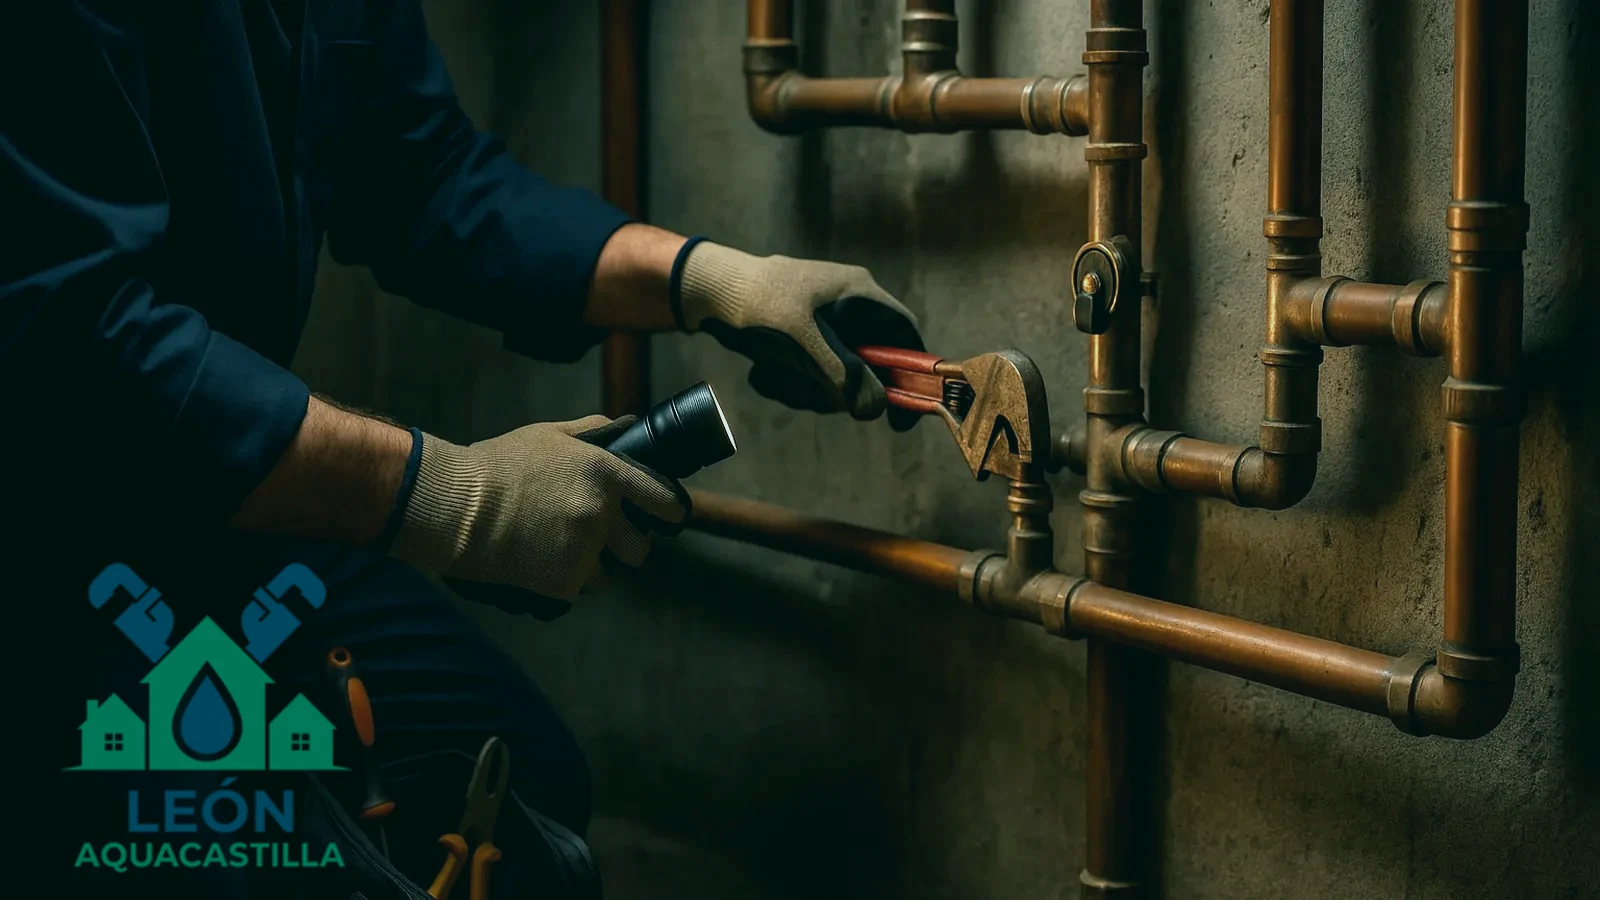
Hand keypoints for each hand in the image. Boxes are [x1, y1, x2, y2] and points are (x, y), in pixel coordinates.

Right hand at [390, 415, 688, 603]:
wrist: (455, 506)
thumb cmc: (498, 465)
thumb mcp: (548, 435)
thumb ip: (594, 431)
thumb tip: (628, 425)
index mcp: (606, 473)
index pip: (662, 498)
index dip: (670, 511)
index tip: (671, 517)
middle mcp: (603, 512)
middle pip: (641, 548)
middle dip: (625, 547)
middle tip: (599, 540)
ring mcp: (585, 549)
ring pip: (610, 573)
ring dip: (593, 567)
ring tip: (559, 551)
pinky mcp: (564, 581)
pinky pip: (580, 589)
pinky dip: (565, 581)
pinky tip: (540, 563)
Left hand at [674, 241, 924, 429]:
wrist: (709, 290)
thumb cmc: (758, 301)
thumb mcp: (801, 338)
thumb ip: (839, 372)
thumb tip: (874, 409)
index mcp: (858, 291)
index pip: (903, 329)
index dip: (910, 366)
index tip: (906, 403)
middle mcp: (849, 304)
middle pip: (870, 359)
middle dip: (844, 386)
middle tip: (818, 398)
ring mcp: (827, 321)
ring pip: (839, 370)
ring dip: (813, 387)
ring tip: (779, 381)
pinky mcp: (806, 336)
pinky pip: (815, 369)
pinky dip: (796, 381)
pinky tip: (768, 375)